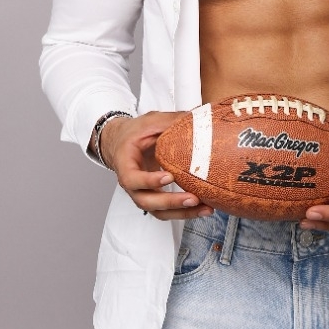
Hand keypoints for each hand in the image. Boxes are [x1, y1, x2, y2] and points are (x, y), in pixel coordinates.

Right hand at [96, 111, 213, 220]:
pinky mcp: (155, 197)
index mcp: (125, 164)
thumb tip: (198, 116)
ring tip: (205, 208)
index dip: (149, 181)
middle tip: (193, 198)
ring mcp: (143, 193)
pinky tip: (203, 208)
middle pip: (147, 201)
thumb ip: (170, 121)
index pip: (132, 179)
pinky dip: (185, 212)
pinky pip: (168, 211)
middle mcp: (132, 184)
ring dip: (182, 212)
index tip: (168, 177)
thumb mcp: (149, 122)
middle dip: (171, 202)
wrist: (123, 143)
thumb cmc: (134, 133)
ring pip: (159, 212)